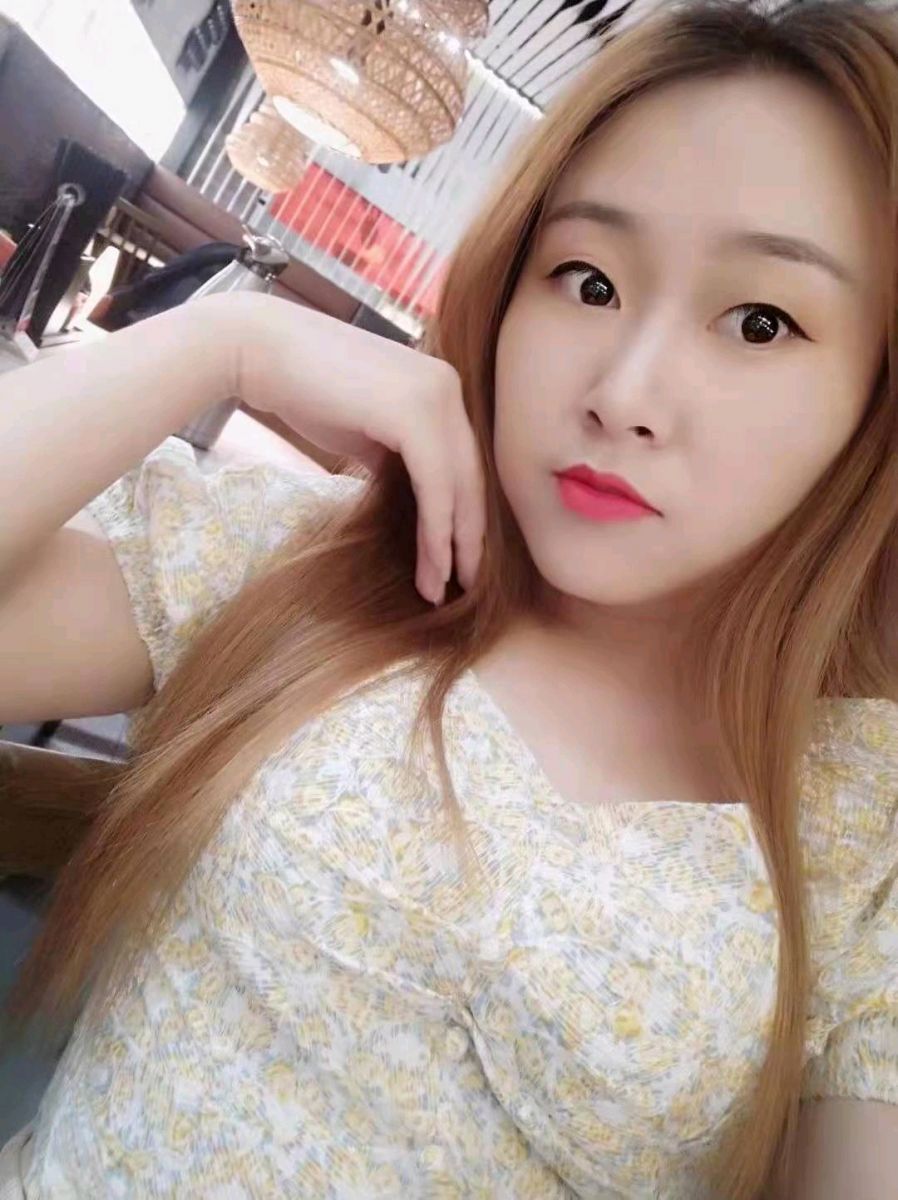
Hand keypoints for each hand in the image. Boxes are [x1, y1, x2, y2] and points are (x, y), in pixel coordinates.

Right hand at [218, 291, 485, 605]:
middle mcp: (448, 387)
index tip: (457, 560)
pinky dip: (436, 532)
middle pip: (471, 476)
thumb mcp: (363, 428)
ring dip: (452, 545)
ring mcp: (436, 396)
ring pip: (459, 487)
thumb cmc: (301, 387)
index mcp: (440, 386)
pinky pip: (437, 487)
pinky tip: (432, 567)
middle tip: (465, 585)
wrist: (256, 350)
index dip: (463, 515)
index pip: (463, 462)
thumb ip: (396, 455)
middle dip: (468, 537)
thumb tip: (414, 495)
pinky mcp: (416, 414)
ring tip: (440, 588)